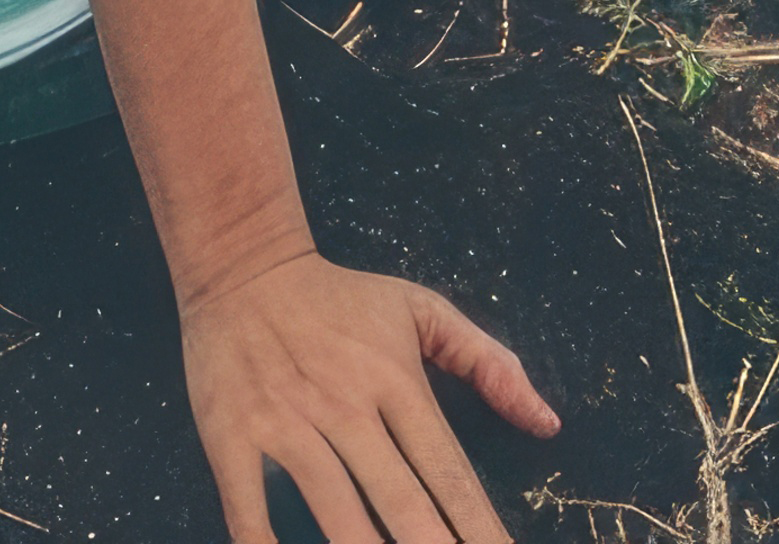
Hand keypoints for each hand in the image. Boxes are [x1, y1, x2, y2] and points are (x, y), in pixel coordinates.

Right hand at [179, 245, 559, 543]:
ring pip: (335, 509)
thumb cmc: (340, 298)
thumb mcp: (420, 311)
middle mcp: (344, 404)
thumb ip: (488, 362)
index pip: (447, 472)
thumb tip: (548, 423)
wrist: (242, 261)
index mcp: (395, 380)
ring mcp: (285, 421)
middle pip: (400, 501)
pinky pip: (249, 506)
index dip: (479, 529)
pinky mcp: (230, 432)